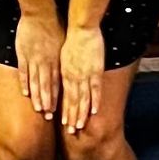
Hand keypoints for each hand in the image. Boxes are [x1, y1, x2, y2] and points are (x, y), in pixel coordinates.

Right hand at [15, 8, 62, 120]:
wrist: (40, 13)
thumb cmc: (54, 25)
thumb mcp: (63, 42)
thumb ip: (64, 57)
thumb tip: (69, 69)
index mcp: (57, 60)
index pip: (58, 84)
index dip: (58, 98)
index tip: (59, 109)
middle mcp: (47, 63)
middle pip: (48, 87)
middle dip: (49, 103)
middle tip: (49, 117)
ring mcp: (34, 60)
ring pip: (36, 82)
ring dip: (38, 97)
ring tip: (39, 110)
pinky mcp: (24, 55)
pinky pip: (24, 72)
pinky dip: (25, 84)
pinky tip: (25, 94)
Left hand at [59, 22, 105, 136]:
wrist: (81, 28)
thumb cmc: (72, 39)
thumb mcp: (63, 56)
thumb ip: (64, 69)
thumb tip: (64, 79)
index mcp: (64, 73)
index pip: (64, 97)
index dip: (64, 111)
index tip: (63, 123)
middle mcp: (72, 77)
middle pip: (71, 101)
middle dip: (71, 117)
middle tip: (71, 131)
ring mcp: (84, 75)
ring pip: (82, 99)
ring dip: (81, 114)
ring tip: (80, 126)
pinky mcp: (95, 71)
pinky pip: (95, 90)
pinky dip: (94, 101)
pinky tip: (94, 112)